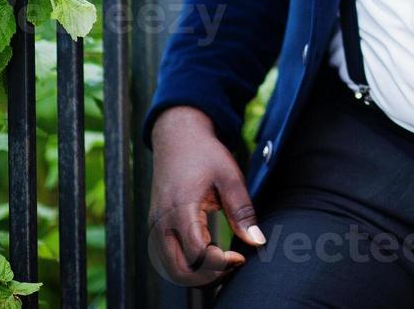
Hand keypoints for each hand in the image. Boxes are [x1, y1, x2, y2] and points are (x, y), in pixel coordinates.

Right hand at [148, 106, 266, 286]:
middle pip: (179, 271)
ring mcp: (155, 226)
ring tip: (224, 260)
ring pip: (171, 269)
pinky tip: (210, 252)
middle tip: (233, 264)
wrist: (177, 136)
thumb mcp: (230, 176)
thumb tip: (257, 241)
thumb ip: (242, 210)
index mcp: (180, 209)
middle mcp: (161, 222)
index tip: (240, 256)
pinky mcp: (156, 227)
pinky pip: (168, 257)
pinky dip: (188, 264)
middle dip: (209, 276)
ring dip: (198, 273)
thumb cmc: (205, 153)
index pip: (197, 254)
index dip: (221, 263)